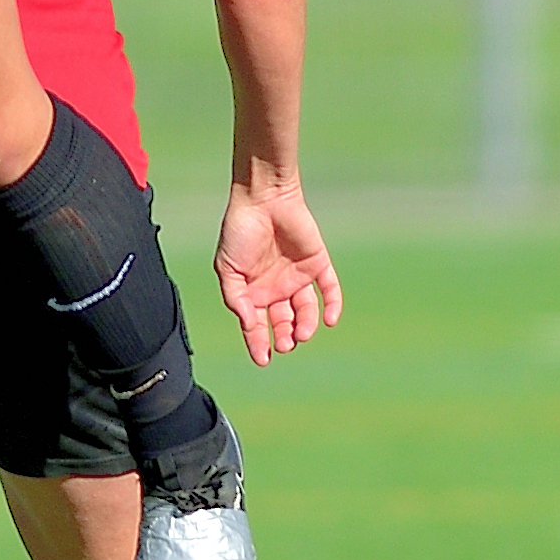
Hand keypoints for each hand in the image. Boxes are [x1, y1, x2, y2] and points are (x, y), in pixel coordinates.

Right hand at [212, 174, 339, 363]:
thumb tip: (247, 323)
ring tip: (301, 334)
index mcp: (253, 291)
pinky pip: (329, 289)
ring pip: (306, 310)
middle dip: (284, 337)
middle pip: (283, 322)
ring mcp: (298, 277)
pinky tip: (330, 320)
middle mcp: (276, 288)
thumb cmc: (239, 232)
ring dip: (305, 325)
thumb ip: (234, 297)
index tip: (263, 359)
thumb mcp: (227, 268)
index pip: (257, 324)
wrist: (262, 200)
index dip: (258, 343)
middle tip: (284, 344)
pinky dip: (332, 305)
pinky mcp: (318, 264)